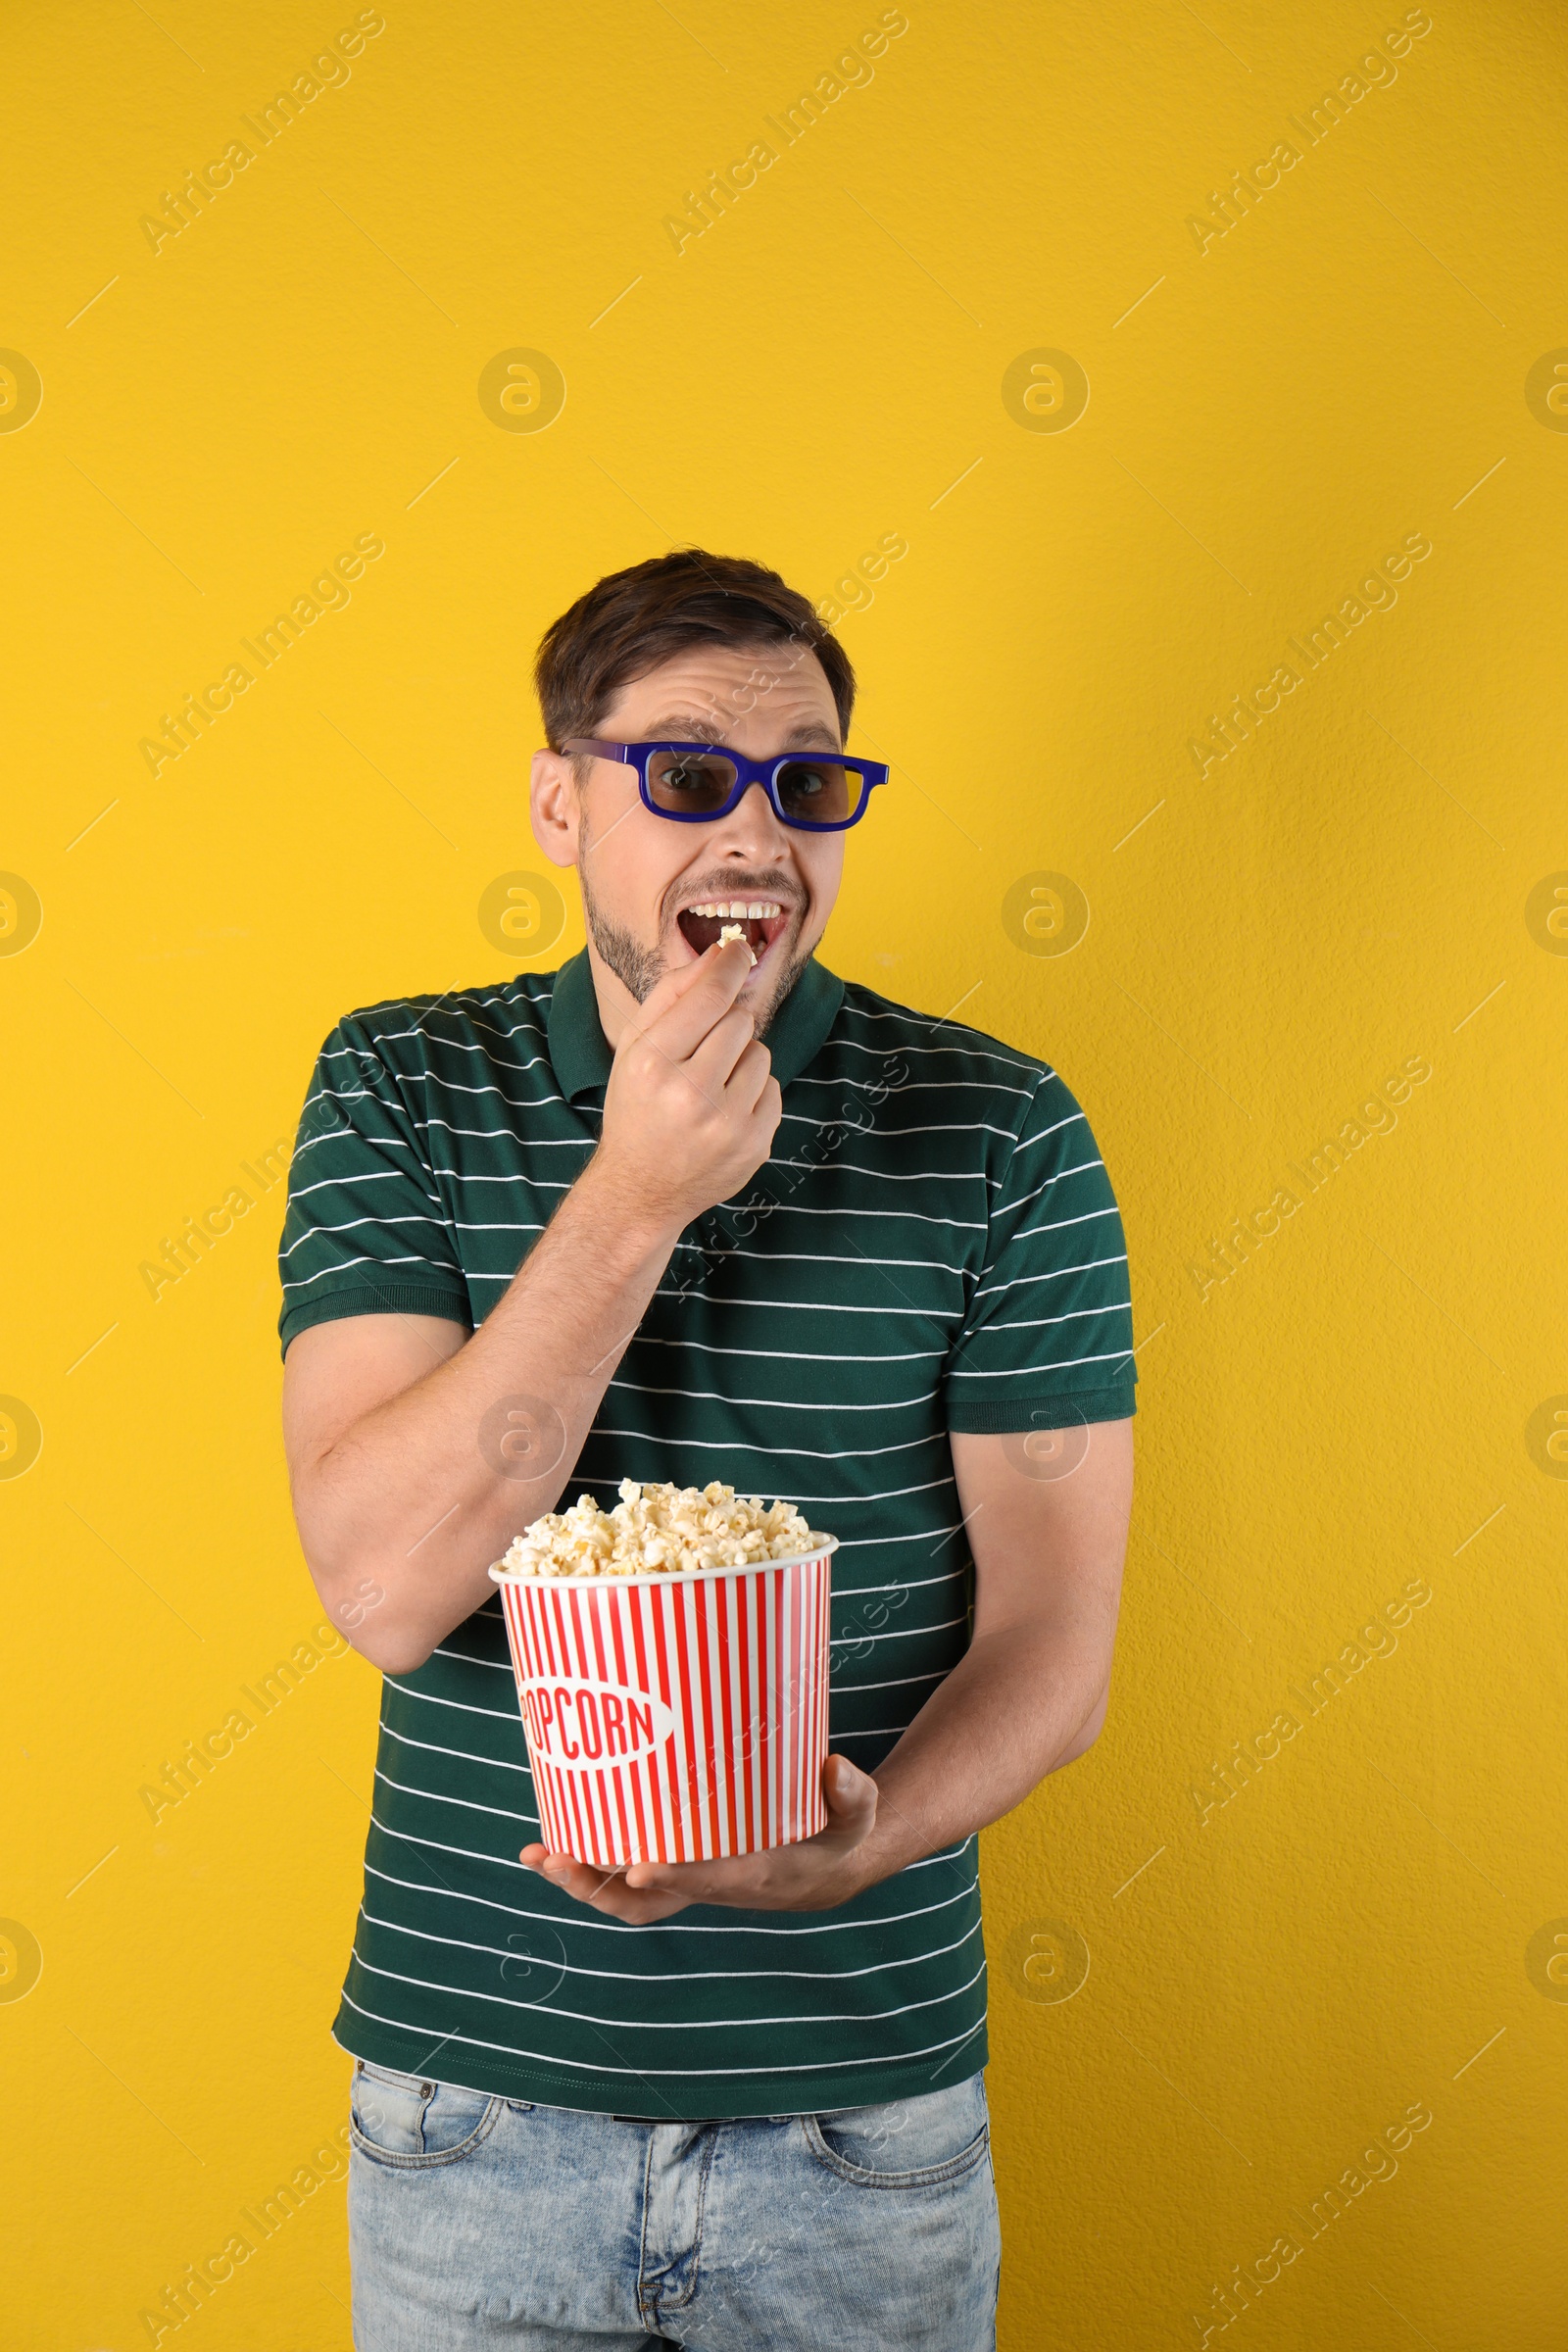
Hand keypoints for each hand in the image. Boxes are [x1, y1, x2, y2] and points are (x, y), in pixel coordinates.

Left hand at [519, 1754, 878, 1921]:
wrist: (819, 1871)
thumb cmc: (836, 1836)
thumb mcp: (856, 1816)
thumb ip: (851, 1794)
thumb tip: (833, 1766)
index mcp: (752, 1877)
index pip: (705, 1881)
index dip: (672, 1876)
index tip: (638, 1865)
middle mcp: (707, 1885)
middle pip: (641, 1900)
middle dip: (595, 1885)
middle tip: (554, 1857)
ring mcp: (684, 1880)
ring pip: (620, 1894)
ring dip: (577, 1878)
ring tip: (536, 1853)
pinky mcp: (673, 1866)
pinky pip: (621, 1876)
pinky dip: (587, 1864)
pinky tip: (552, 1839)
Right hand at [589, 937, 782, 1235]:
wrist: (640, 1190)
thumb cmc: (637, 1108)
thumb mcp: (635, 1048)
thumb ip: (673, 995)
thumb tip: (719, 952)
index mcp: (653, 1062)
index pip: (710, 995)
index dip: (730, 964)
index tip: (740, 949)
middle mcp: (689, 1092)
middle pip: (741, 1020)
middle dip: (726, 1026)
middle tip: (701, 1053)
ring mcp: (726, 1123)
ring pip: (761, 1053)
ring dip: (741, 1061)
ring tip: (709, 1088)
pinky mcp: (754, 1145)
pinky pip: (773, 1088)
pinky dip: (753, 1094)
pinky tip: (723, 1113)